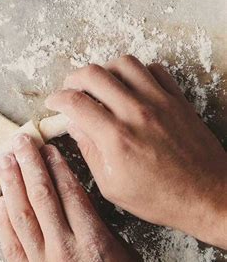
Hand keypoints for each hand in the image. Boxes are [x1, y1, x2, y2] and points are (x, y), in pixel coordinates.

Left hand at [0, 135, 153, 261]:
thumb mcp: (129, 260)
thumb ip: (104, 230)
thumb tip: (84, 207)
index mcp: (92, 241)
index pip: (69, 192)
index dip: (56, 165)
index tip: (47, 146)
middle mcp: (63, 249)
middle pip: (41, 196)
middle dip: (28, 164)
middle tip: (19, 140)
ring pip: (20, 215)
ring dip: (10, 184)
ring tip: (2, 159)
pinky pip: (11, 246)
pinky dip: (4, 221)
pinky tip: (0, 200)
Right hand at [46, 55, 226, 248]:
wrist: (207, 196)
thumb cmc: (162, 198)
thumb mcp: (113, 186)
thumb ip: (90, 152)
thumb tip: (75, 126)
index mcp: (116, 138)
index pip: (75, 103)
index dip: (57, 99)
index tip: (54, 103)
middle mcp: (136, 113)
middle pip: (93, 74)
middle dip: (74, 78)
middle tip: (71, 89)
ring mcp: (159, 102)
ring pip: (123, 63)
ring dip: (105, 69)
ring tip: (100, 83)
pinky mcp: (177, 99)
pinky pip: (154, 69)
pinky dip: (137, 72)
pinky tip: (131, 86)